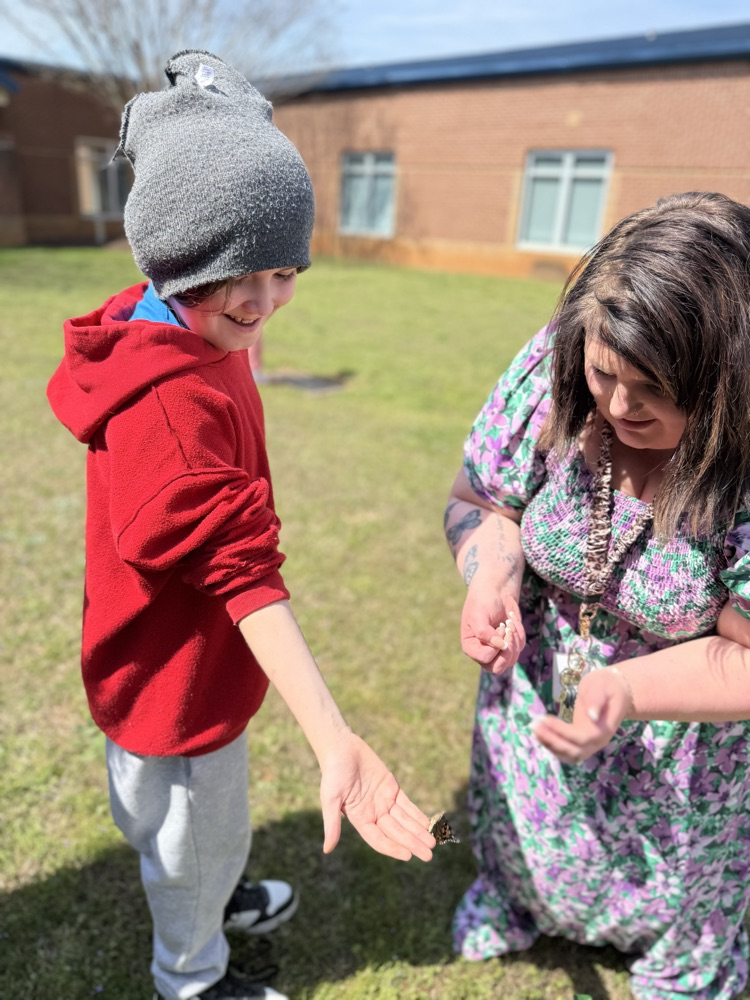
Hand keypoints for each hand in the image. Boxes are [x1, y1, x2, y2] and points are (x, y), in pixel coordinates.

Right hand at [319, 730, 435, 861]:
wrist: (342, 747)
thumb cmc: (332, 773)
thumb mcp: (330, 799)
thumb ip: (332, 824)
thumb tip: (327, 851)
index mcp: (360, 819)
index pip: (379, 840)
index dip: (393, 848)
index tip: (408, 855)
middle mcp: (373, 813)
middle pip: (396, 832)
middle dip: (412, 843)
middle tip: (428, 855)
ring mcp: (384, 801)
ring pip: (404, 820)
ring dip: (418, 831)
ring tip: (433, 842)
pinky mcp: (391, 788)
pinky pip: (407, 804)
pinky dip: (417, 814)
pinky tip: (428, 824)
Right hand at [460, 588, 524, 674]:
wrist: (496, 591)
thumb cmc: (482, 602)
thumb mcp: (478, 615)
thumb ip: (484, 632)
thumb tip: (501, 646)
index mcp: (471, 647)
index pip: (485, 658)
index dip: (495, 645)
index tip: (499, 627)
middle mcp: (483, 652)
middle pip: (498, 668)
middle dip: (507, 651)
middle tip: (508, 632)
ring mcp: (497, 650)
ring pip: (511, 660)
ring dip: (514, 640)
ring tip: (509, 622)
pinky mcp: (510, 645)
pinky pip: (520, 647)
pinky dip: (519, 633)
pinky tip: (511, 620)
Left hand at [532, 667, 632, 763]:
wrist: (616, 692)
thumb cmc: (608, 686)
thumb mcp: (603, 686)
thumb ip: (597, 700)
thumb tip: (592, 715)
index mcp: (605, 728)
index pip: (582, 737)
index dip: (562, 732)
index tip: (545, 718)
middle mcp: (599, 741)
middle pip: (574, 751)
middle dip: (552, 741)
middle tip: (534, 725)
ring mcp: (591, 744)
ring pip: (570, 755)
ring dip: (551, 745)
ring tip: (535, 729)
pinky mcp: (583, 742)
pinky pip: (568, 751)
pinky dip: (553, 746)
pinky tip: (541, 734)